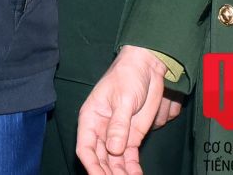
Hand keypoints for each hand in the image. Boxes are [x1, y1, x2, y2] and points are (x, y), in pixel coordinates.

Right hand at [76, 46, 178, 174]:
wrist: (147, 68)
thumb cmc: (128, 77)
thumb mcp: (123, 99)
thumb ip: (118, 124)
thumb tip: (113, 149)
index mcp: (91, 118)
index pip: (85, 147)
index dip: (91, 165)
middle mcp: (100, 130)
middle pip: (99, 158)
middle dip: (106, 173)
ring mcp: (116, 136)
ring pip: (114, 162)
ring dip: (119, 173)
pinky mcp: (131, 138)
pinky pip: (129, 158)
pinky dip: (132, 169)